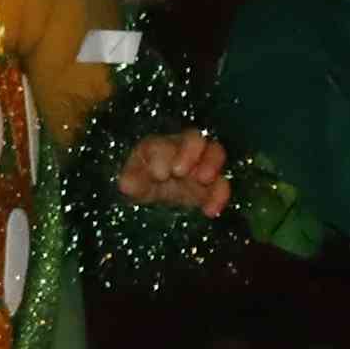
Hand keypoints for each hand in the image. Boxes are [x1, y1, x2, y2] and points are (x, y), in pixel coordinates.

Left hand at [117, 132, 231, 218]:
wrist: (156, 202)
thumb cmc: (143, 183)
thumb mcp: (132, 184)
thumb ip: (130, 181)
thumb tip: (126, 184)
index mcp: (160, 146)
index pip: (164, 143)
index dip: (163, 155)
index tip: (159, 174)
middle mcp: (184, 149)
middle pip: (194, 138)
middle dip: (189, 152)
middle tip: (180, 172)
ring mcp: (201, 163)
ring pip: (215, 152)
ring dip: (211, 164)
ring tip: (203, 180)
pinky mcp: (214, 184)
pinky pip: (223, 183)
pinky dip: (220, 195)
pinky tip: (209, 211)